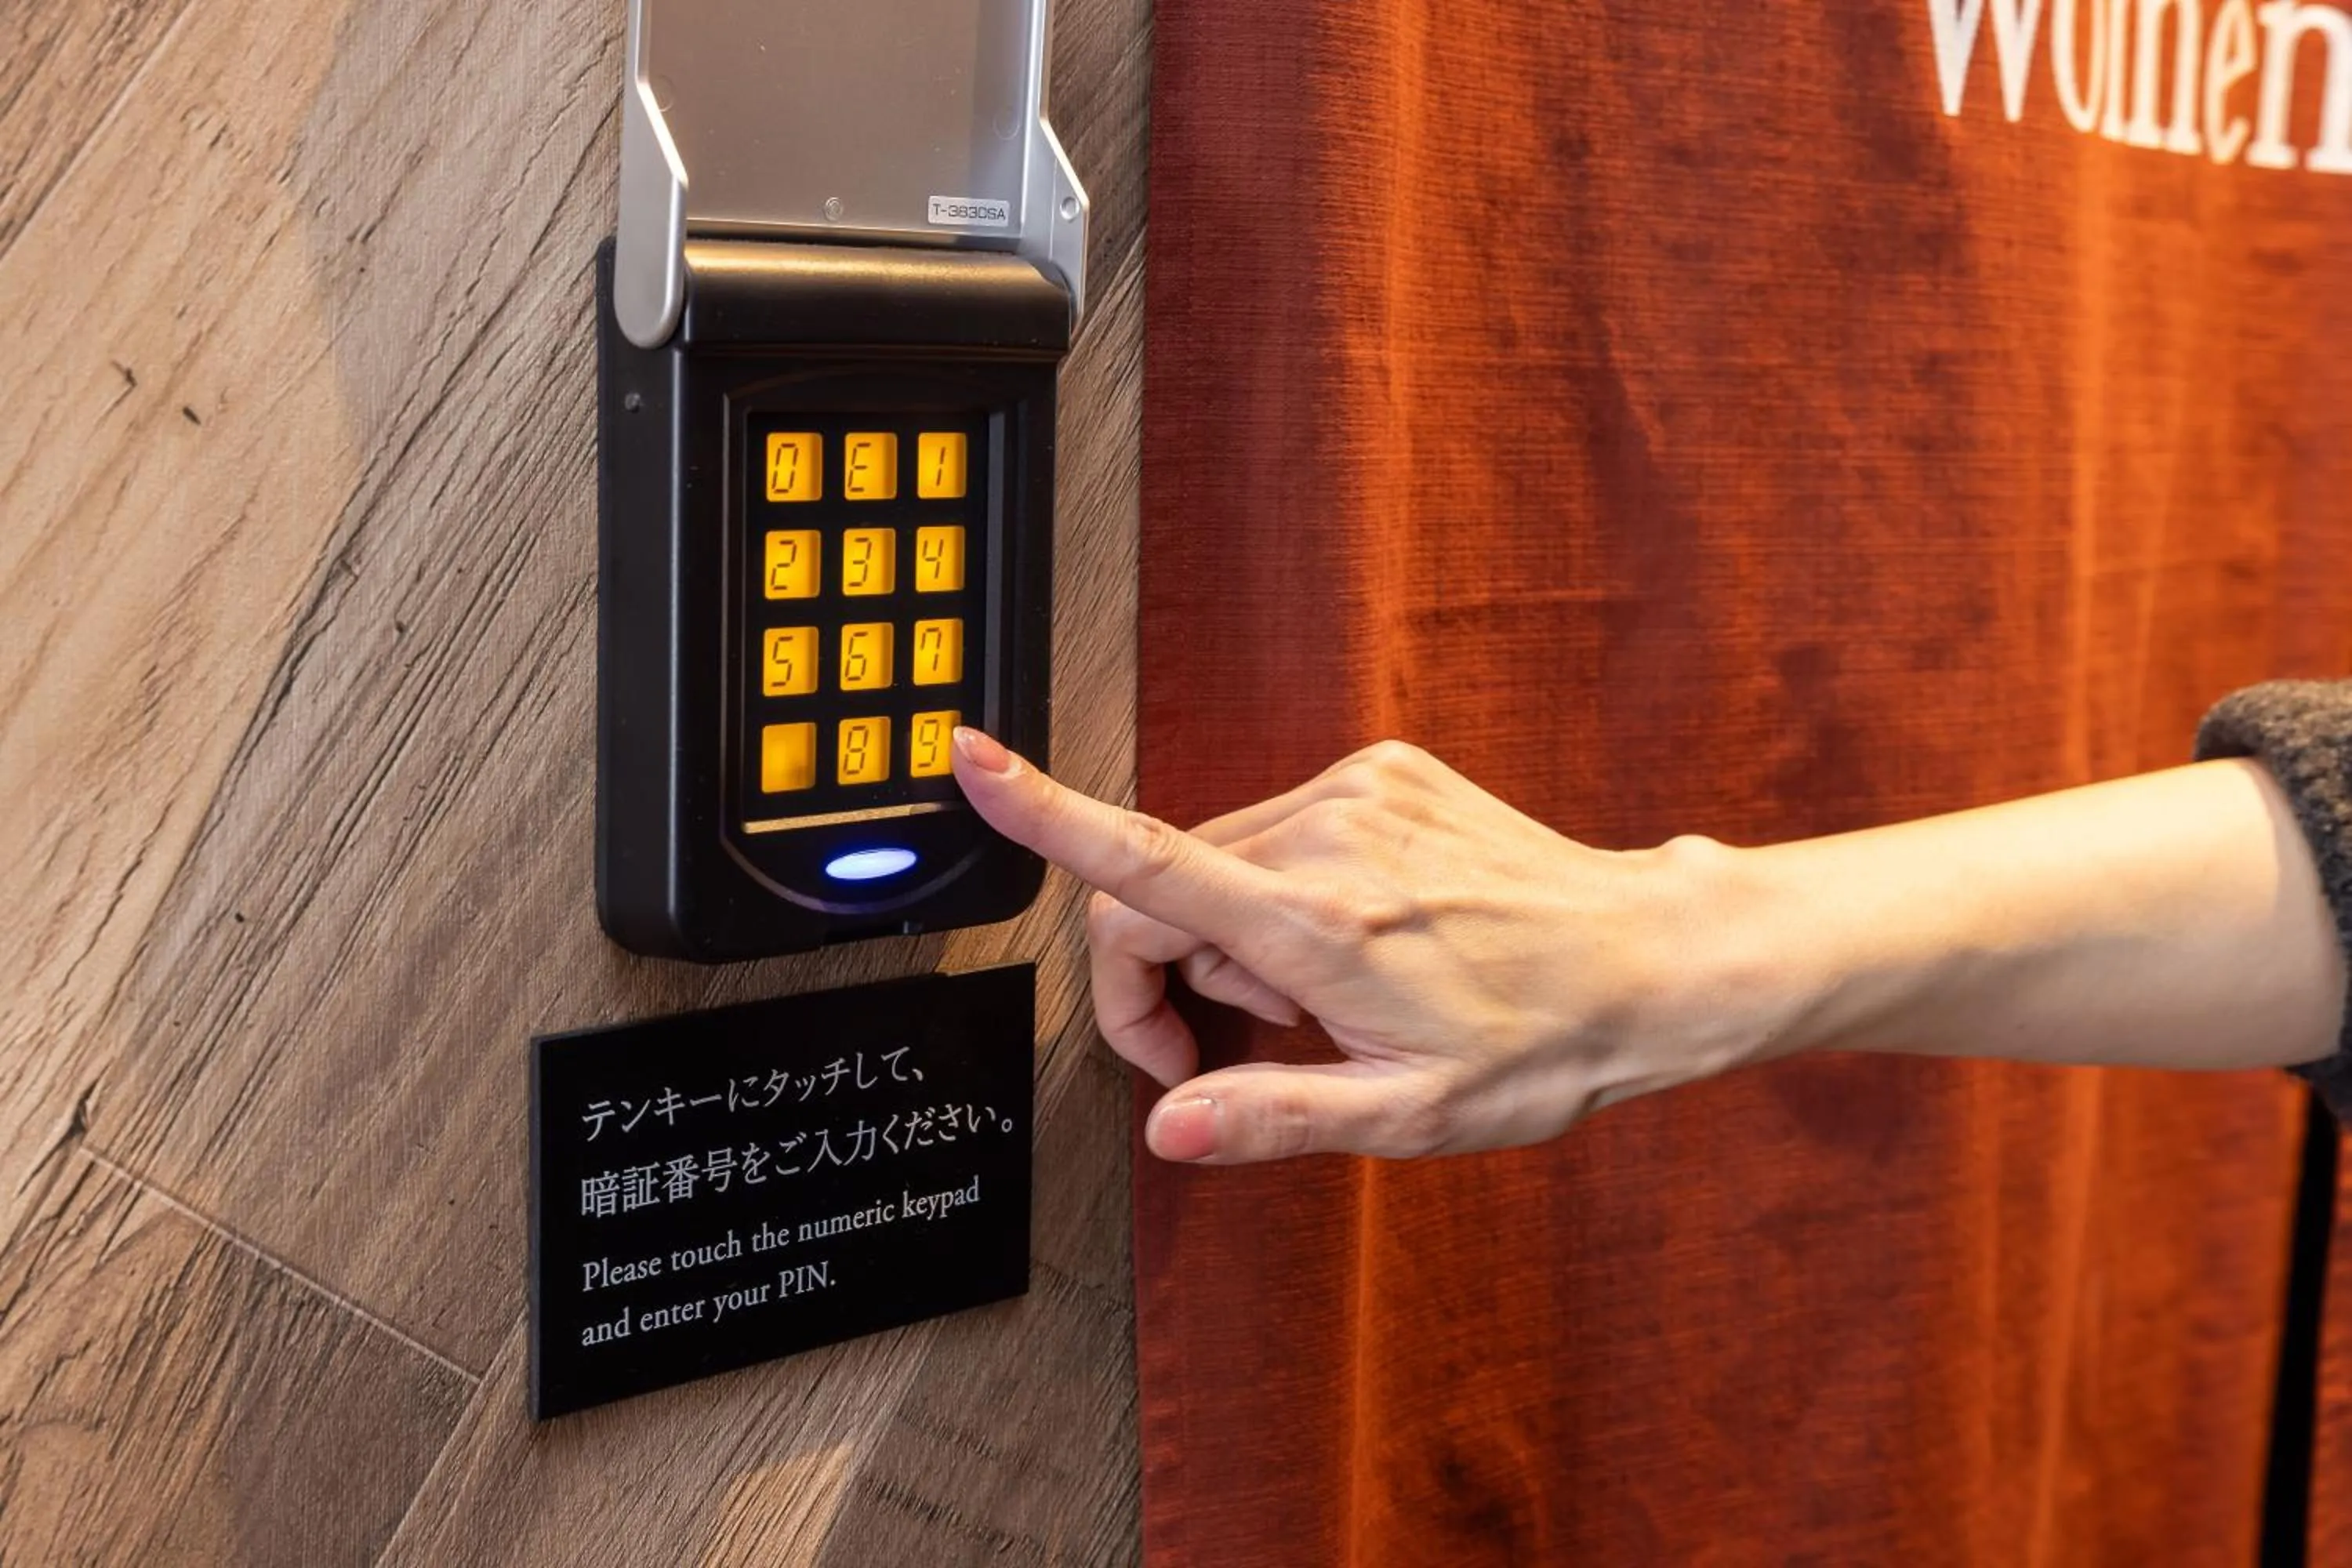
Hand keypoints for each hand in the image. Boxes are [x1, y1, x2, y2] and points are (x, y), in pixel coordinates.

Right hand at [949, 730, 1771, 1164]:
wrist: (1645, 959)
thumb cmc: (1540, 1045)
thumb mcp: (1406, 1116)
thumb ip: (1273, 1115)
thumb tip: (1171, 1129)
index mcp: (1322, 924)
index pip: (1147, 861)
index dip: (1042, 812)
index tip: (971, 761)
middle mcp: (1330, 836)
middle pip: (1159, 884)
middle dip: (1165, 970)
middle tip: (1240, 1042)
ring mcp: (1358, 790)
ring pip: (1213, 853)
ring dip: (1225, 928)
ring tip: (1315, 989)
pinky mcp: (1381, 768)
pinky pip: (1271, 823)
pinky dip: (1274, 883)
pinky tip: (1348, 932)